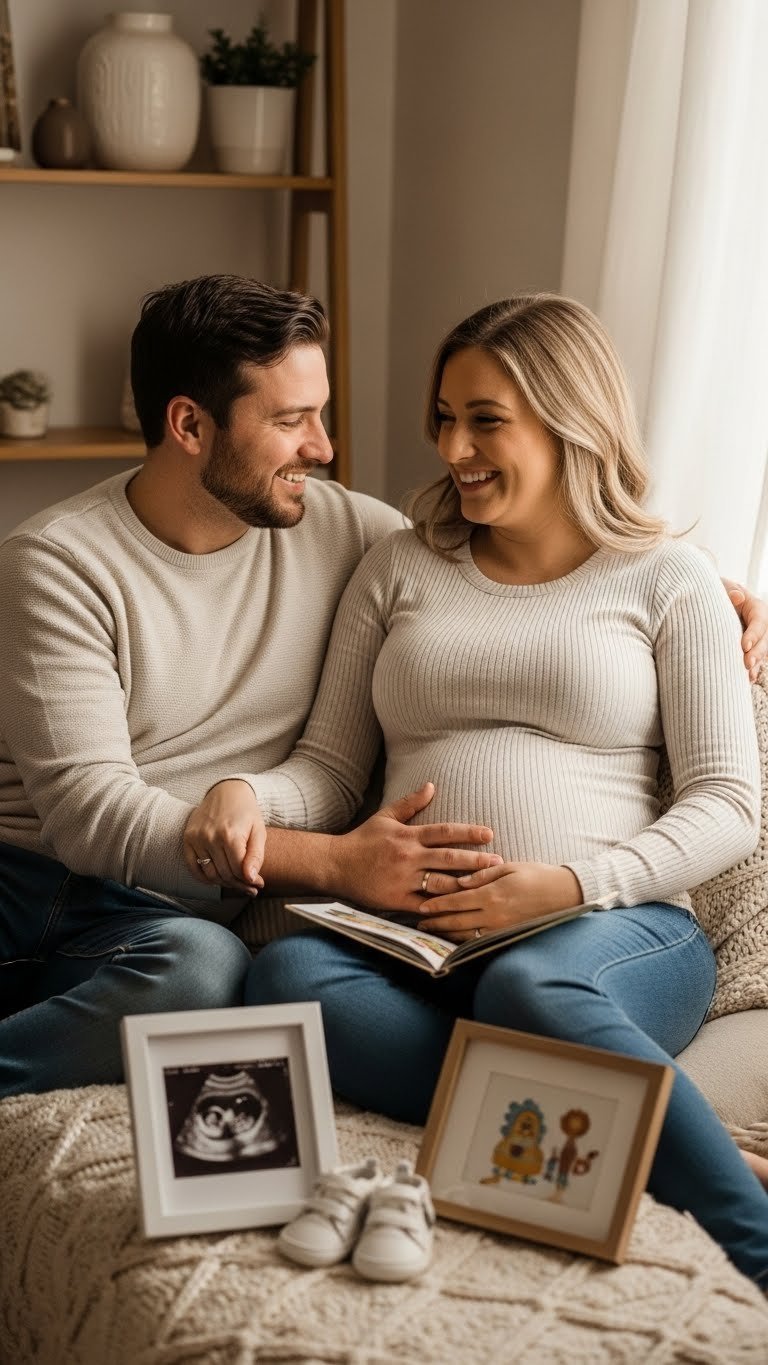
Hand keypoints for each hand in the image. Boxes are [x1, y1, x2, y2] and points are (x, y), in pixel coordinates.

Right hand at [183, 779, 265, 892]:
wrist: (227, 791)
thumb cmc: (246, 813)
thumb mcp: (259, 831)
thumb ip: (256, 856)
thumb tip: (251, 879)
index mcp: (231, 835)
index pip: (238, 870)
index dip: (250, 881)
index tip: (258, 885)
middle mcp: (211, 837)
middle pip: (225, 874)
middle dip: (239, 884)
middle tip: (250, 888)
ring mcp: (197, 838)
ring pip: (210, 874)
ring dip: (224, 883)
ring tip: (236, 882)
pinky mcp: (188, 838)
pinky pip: (193, 867)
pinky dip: (204, 878)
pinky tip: (217, 879)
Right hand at [329, 782, 503, 911]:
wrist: (335, 865)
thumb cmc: (362, 840)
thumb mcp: (386, 817)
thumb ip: (411, 803)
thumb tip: (432, 786)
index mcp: (408, 836)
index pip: (445, 832)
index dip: (469, 832)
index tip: (489, 834)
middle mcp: (408, 857)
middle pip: (449, 858)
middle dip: (476, 861)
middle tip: (499, 862)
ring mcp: (403, 880)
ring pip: (441, 884)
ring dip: (465, 885)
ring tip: (486, 887)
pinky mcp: (396, 900)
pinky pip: (423, 906)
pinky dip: (441, 909)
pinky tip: (460, 912)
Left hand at [417, 860, 581, 940]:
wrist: (565, 895)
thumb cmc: (538, 875)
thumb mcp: (509, 868)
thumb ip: (483, 874)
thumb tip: (460, 881)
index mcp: (492, 894)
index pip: (457, 901)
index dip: (437, 904)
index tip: (421, 906)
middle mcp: (493, 914)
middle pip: (456, 920)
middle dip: (435, 922)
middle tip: (418, 923)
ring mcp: (500, 927)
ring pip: (466, 934)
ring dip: (446, 934)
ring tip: (430, 933)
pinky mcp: (507, 935)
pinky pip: (480, 940)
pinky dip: (464, 940)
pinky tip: (454, 939)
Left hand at [723, 579, 767, 681]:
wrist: (709, 601)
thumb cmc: (715, 591)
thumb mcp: (721, 586)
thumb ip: (729, 590)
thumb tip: (736, 596)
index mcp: (754, 606)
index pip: (759, 620)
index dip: (754, 633)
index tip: (744, 645)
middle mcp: (758, 623)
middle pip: (764, 638)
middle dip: (757, 652)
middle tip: (747, 663)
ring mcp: (754, 636)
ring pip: (760, 651)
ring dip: (755, 664)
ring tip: (748, 675)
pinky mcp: (747, 647)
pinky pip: (753, 659)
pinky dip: (750, 669)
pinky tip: (747, 679)